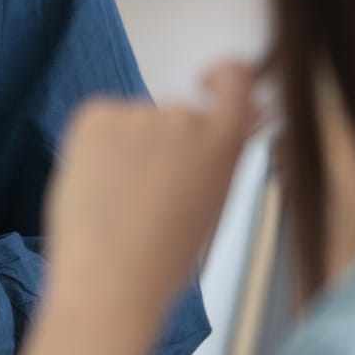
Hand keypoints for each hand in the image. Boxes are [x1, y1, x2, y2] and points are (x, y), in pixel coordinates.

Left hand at [42, 61, 261, 314]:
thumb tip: (259, 112)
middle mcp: (184, 115)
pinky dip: (97, 146)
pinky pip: (100, 121)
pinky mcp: (95, 114)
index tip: (205, 83)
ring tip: (119, 202)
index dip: (222, 75)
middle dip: (164, 145)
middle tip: (147, 197)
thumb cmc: (167, 256)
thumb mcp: (214, 200)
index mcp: (224, 140)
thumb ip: (228, 152)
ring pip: (135, 124)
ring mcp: (137, 112)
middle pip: (176, 116)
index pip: (236, 78)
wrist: (110, 278)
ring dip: (128, 149)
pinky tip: (96, 186)